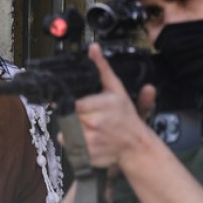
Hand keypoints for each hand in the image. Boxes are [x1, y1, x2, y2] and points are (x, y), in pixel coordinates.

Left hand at [74, 44, 157, 168]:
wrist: (136, 147)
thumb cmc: (126, 117)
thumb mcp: (117, 89)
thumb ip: (102, 68)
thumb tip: (93, 48)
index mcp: (101, 105)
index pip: (72, 103)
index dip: (68, 103)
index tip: (69, 102)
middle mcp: (94, 123)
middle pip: (67, 116)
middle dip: (72, 115)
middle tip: (83, 115)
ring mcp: (90, 141)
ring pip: (65, 130)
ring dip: (70, 128)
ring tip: (85, 126)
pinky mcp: (87, 155)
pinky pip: (69, 145)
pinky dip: (73, 142)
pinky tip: (85, 138)